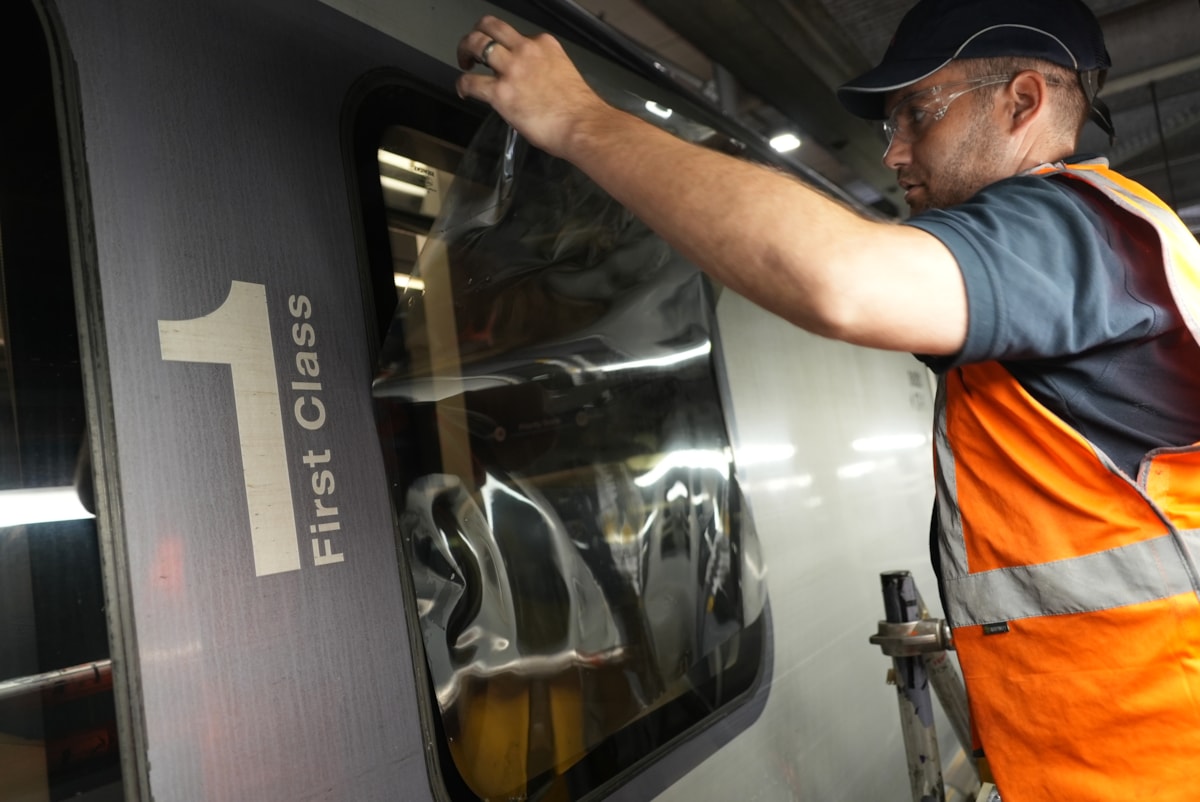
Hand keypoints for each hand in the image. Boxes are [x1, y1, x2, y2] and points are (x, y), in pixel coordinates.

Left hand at [456, 16, 610, 157]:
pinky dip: (462, 84)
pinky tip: (464, 90)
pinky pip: (470, 82)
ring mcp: (511, 69)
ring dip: (465, 52)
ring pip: (476, 43)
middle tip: (473, 50)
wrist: (584, 125)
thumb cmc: (579, 110)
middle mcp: (526, 50)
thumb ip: (544, 71)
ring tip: (466, 63)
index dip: (506, 47)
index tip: (503, 59)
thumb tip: (530, 85)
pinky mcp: (500, 92)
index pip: (517, 36)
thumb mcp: (563, 74)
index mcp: (544, 45)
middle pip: (490, 26)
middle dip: (477, 35)